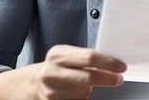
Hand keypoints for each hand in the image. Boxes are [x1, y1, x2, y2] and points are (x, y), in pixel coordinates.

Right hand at [0, 44, 125, 99]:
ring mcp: (50, 90)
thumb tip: (112, 63)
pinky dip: (80, 98)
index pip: (90, 57)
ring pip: (84, 92)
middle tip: (118, 79)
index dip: (109, 63)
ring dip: (90, 90)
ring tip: (82, 85)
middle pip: (89, 77)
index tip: (121, 67)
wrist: (27, 86)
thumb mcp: (64, 56)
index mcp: (58, 54)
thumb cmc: (53, 68)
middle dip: (108, 79)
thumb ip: (84, 58)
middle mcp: (52, 71)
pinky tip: (74, 93)